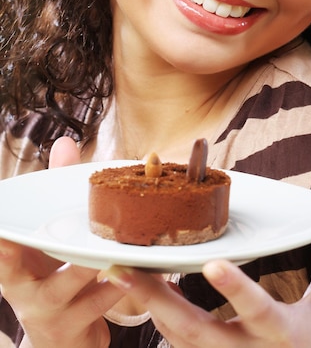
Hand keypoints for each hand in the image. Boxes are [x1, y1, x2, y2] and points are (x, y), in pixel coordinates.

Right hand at [0, 137, 122, 347]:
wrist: (64, 344)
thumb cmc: (56, 281)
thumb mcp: (50, 244)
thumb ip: (57, 194)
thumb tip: (65, 143)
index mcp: (13, 262)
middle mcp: (21, 288)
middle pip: (11, 266)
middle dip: (18, 248)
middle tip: (34, 226)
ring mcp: (45, 312)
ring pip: (64, 285)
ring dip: (86, 266)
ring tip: (109, 250)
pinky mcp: (72, 332)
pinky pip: (96, 308)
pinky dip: (116, 287)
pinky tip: (137, 271)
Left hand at [104, 207, 310, 347]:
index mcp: (279, 332)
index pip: (257, 308)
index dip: (235, 289)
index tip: (213, 263)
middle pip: (195, 330)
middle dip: (159, 300)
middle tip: (126, 267)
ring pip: (177, 340)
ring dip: (148, 306)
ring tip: (120, 271)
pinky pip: (176, 347)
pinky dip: (156, 319)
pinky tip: (137, 291)